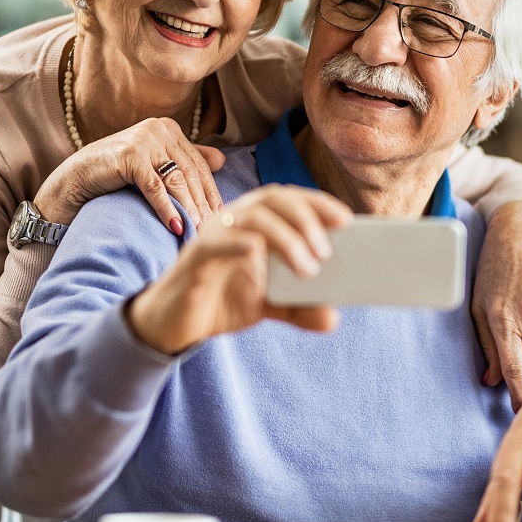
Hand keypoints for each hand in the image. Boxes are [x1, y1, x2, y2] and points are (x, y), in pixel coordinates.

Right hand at [34, 117, 226, 232]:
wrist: (76, 178)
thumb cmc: (116, 173)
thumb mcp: (154, 163)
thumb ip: (185, 159)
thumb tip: (222, 160)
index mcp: (169, 129)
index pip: (198, 164)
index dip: (211, 192)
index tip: (221, 217)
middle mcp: (159, 129)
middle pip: (190, 173)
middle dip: (203, 205)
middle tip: (213, 230)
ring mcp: (145, 140)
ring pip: (176, 181)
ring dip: (189, 210)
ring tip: (198, 233)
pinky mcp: (130, 155)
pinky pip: (155, 187)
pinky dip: (167, 209)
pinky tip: (176, 227)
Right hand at [127, 184, 353, 353]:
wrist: (174, 323)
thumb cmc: (220, 300)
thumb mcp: (266, 306)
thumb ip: (298, 308)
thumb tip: (332, 318)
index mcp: (254, 223)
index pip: (288, 199)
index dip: (318, 203)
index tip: (347, 220)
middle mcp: (234, 220)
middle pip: (272, 198)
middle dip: (306, 218)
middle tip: (327, 251)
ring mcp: (214, 235)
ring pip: (251, 217)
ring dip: (285, 236)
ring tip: (306, 266)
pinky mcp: (196, 258)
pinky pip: (218, 242)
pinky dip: (240, 243)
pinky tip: (259, 253)